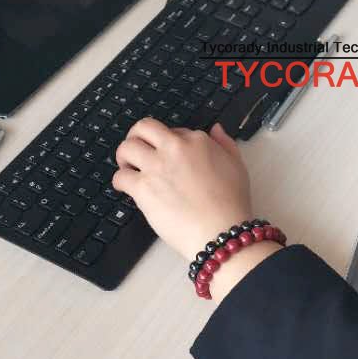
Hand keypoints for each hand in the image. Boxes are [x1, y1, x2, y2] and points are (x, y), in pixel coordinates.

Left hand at [112, 119, 253, 260]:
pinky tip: (126, 188)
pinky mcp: (143, 188)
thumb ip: (225, 144)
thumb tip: (216, 129)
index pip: (174, 131)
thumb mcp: (237, 166)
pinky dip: (120, 181)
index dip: (169, 142)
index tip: (167, 155)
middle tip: (137, 148)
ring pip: (127, 148)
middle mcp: (174, 148)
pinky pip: (121, 176)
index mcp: (197, 141)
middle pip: (143, 127)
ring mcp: (156, 167)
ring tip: (128, 167)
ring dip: (124, 156)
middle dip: (136, 136)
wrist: (220, 231)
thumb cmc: (231, 203)